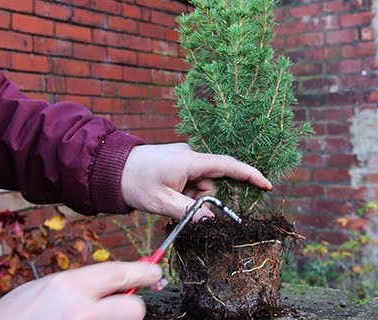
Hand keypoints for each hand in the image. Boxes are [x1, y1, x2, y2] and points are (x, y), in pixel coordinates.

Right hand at [0, 261, 161, 319]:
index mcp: (68, 287)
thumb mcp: (40, 291)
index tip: (156, 271)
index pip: (119, 273)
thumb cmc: (11, 318)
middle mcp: (82, 311)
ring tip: (84, 319)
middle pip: (135, 308)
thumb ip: (74, 287)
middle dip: (131, 308)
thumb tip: (108, 285)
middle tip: (119, 308)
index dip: (143, 271)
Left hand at [120, 143, 271, 219]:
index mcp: (189, 161)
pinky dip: (184, 194)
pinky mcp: (176, 163)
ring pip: (200, 185)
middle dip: (203, 199)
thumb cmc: (134, 182)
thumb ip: (189, 212)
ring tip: (166, 201)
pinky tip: (167, 197)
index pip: (228, 165)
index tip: (267, 185)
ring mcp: (182, 159)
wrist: (109, 168)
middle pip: (212, 182)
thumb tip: (211, 220)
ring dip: (190, 198)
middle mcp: (189, 156)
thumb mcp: (162, 202)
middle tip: (180, 208)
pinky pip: (190, 182)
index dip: (249, 175)